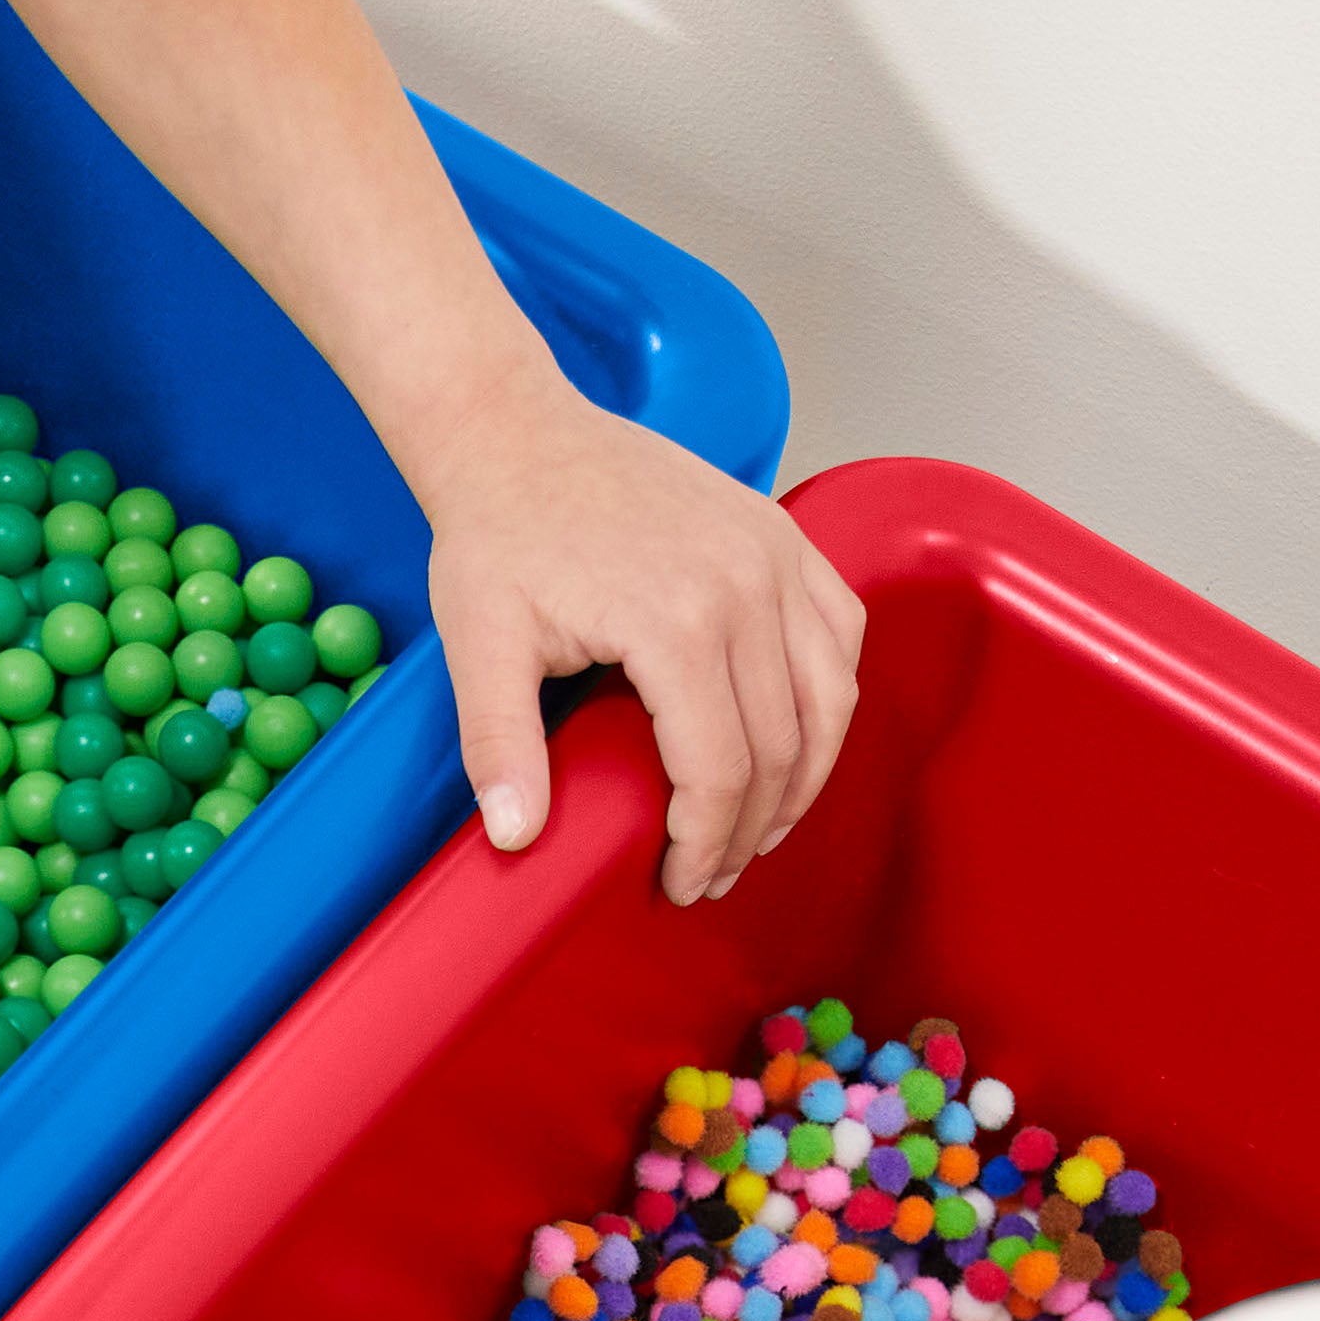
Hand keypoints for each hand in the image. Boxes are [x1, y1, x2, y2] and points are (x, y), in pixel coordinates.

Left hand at [420, 381, 863, 905]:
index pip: (721, 769)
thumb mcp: (480, 648)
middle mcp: (747, 585)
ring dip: (804, 776)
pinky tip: (794, 743)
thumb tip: (514, 836)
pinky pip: (840, 632)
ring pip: (830, 695)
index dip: (704, 842)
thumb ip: (499, 746)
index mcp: (677, 622)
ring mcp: (776, 555)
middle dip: (750, 828)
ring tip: (759, 829)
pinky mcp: (783, 536)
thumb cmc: (500, 537)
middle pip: (782, 745)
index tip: (677, 884)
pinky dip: (829, 699)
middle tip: (711, 874)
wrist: (521, 436)